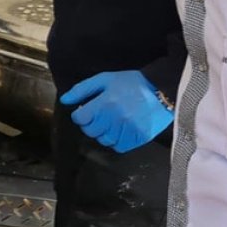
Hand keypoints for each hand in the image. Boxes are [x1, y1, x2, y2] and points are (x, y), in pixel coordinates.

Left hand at [59, 70, 173, 152]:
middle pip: (90, 131)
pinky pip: (119, 147)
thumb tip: (65, 100)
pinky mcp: (139, 138)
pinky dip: (116, 141)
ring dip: (103, 133)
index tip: (85, 111)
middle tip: (99, 116)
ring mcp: (128, 130)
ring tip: (111, 122)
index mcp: (105, 103)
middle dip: (90, 124)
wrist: (162, 90)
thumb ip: (82, 90)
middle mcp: (115, 118)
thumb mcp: (104, 79)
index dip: (80, 115)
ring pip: (104, 140)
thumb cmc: (131, 83)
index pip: (80, 118)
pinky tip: (120, 130)